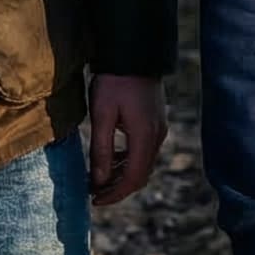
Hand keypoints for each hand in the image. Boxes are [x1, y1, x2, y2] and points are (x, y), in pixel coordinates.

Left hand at [86, 74, 167, 205]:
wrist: (133, 53)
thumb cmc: (114, 82)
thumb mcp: (101, 115)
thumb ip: (101, 150)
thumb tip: (98, 181)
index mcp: (144, 137)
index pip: (132, 178)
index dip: (114, 194)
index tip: (95, 200)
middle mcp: (157, 136)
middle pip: (141, 175)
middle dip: (118, 188)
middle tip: (94, 193)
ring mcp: (159, 129)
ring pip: (143, 164)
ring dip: (123, 175)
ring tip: (99, 179)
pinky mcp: (156, 122)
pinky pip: (145, 151)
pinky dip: (129, 161)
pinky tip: (112, 159)